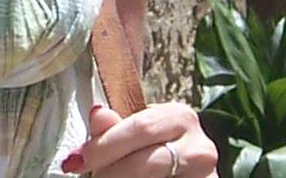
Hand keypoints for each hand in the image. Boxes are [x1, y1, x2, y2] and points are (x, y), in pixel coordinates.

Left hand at [60, 103, 218, 176]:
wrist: (184, 168)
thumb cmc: (154, 147)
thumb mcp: (137, 133)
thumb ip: (116, 127)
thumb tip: (97, 114)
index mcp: (180, 117)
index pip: (140, 128)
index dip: (104, 145)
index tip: (76, 159)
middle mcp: (200, 146)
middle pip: (147, 161)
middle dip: (111, 172)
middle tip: (91, 177)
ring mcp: (208, 175)